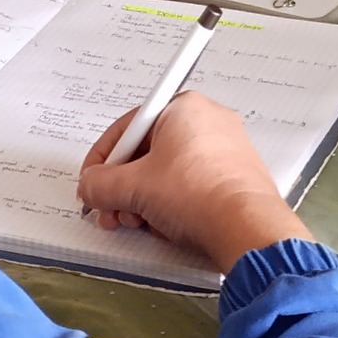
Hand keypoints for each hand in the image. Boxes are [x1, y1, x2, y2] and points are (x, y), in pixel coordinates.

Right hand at [77, 94, 311, 271]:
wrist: (246, 229)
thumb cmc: (199, 195)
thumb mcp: (134, 187)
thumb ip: (101, 184)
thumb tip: (91, 186)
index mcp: (183, 108)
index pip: (128, 128)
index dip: (103, 159)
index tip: (92, 181)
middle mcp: (207, 121)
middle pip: (147, 153)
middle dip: (124, 187)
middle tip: (112, 209)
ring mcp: (224, 149)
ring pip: (167, 172)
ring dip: (143, 200)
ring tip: (137, 222)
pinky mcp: (234, 175)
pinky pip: (190, 185)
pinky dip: (171, 204)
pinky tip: (164, 226)